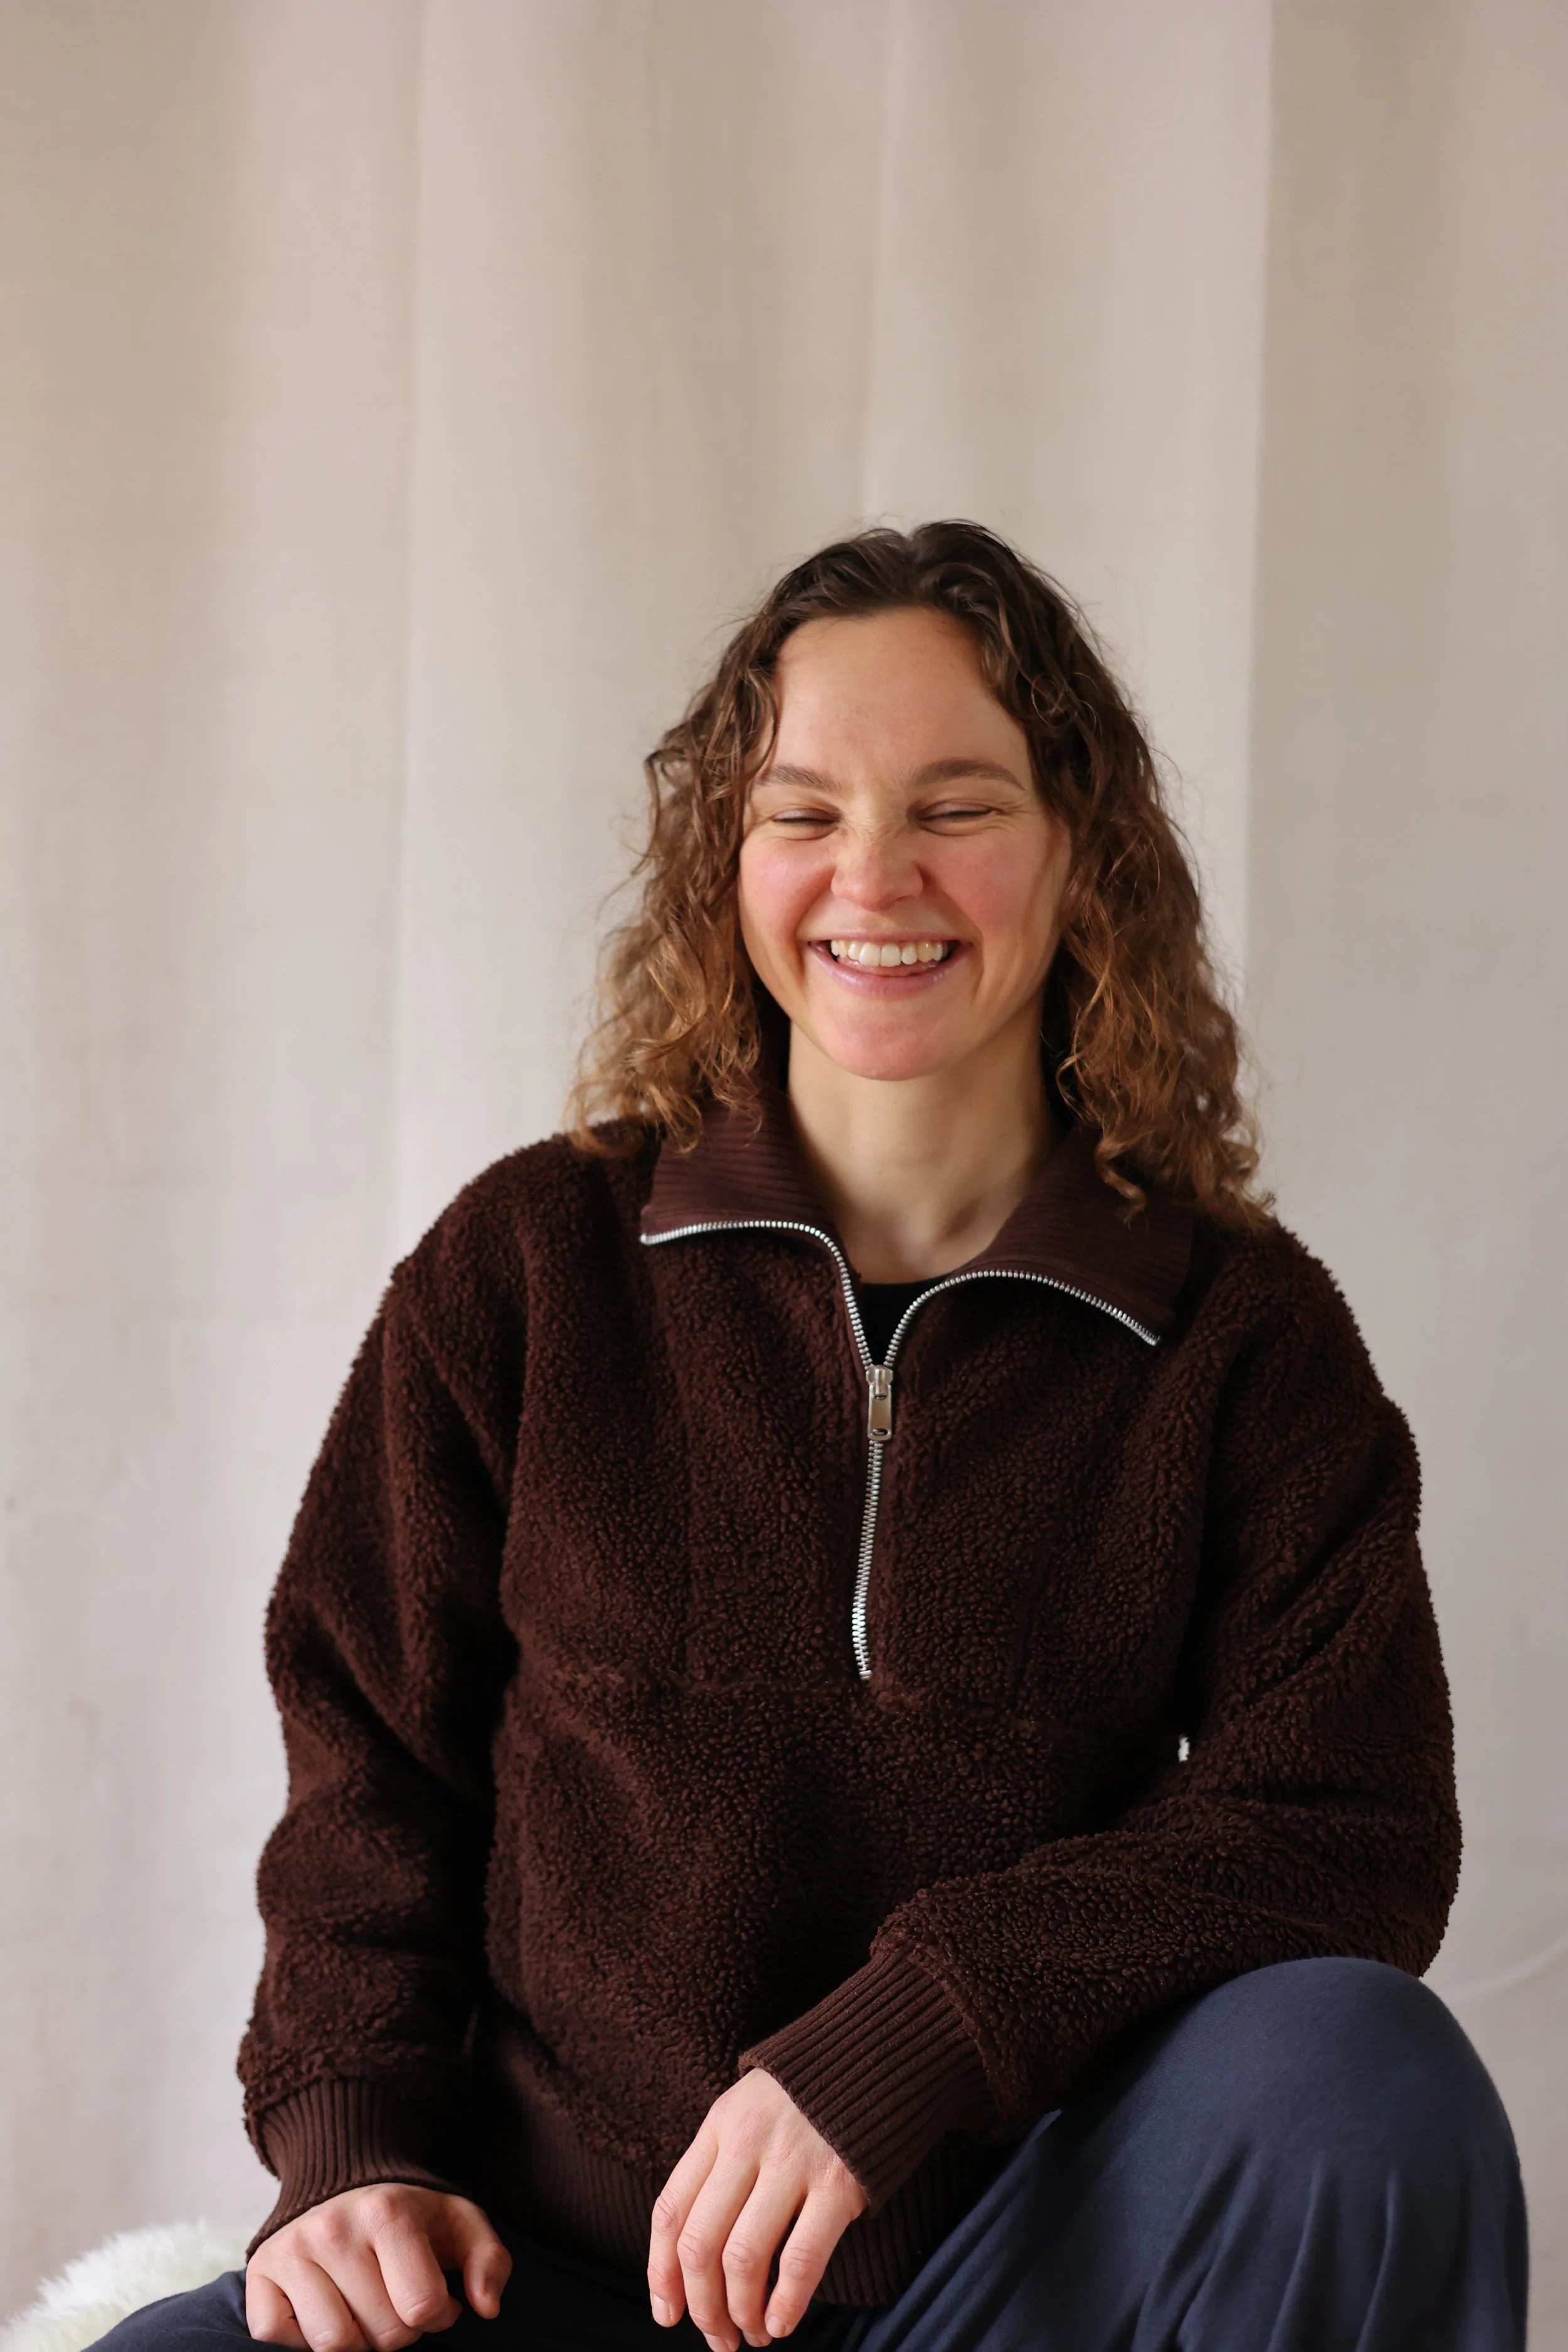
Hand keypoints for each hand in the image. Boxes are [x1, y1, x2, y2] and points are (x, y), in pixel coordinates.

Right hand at [245, 2183, 510, 2350]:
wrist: (342, 2179)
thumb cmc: (408, 2214)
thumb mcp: (459, 2222)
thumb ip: (489, 2261)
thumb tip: (486, 2308)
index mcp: (388, 2212)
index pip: (422, 2307)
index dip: (438, 2316)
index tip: (435, 2298)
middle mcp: (334, 2229)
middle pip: (382, 2334)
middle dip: (399, 2329)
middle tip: (396, 2299)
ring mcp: (291, 2250)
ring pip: (333, 2344)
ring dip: (356, 2339)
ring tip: (363, 2307)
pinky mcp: (259, 2272)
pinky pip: (278, 2337)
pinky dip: (304, 2339)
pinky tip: (325, 2307)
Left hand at [647, 2070, 867, 2348]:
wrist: (879, 2050)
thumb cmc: (808, 2096)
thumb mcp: (749, 2111)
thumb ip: (721, 2166)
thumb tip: (691, 2256)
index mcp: (719, 2125)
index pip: (671, 2210)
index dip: (661, 2274)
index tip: (668, 2314)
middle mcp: (747, 2141)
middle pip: (700, 2243)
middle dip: (703, 2307)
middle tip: (719, 2338)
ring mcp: (793, 2160)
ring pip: (743, 2257)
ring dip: (742, 2312)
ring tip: (754, 2334)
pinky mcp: (839, 2182)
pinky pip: (800, 2258)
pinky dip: (786, 2302)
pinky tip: (783, 2323)